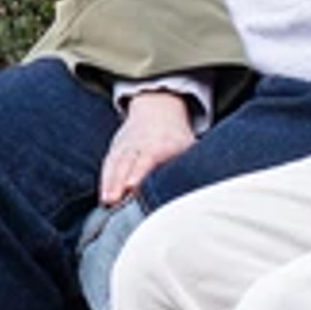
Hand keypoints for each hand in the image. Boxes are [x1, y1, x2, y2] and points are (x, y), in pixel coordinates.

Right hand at [99, 90, 199, 205]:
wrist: (157, 108)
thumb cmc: (176, 135)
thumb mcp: (188, 145)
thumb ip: (191, 165)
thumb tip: (206, 190)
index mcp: (159, 145)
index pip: (145, 160)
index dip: (138, 172)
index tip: (131, 186)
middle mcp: (139, 145)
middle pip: (126, 164)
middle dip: (118, 182)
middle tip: (113, 200)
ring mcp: (126, 146)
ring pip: (115, 165)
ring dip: (109, 183)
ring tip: (106, 201)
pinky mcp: (116, 149)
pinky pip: (108, 164)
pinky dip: (105, 179)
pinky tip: (104, 195)